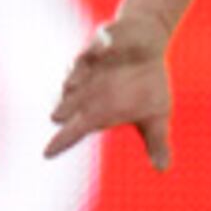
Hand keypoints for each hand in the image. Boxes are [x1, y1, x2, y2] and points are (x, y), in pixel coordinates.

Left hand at [47, 15, 174, 170]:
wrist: (147, 43)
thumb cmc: (147, 82)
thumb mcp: (157, 115)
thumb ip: (156, 141)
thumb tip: (163, 170)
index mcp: (99, 109)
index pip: (77, 127)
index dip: (63, 140)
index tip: (47, 154)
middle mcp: (89, 87)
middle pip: (72, 100)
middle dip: (66, 106)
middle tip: (57, 117)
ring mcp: (94, 63)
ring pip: (80, 71)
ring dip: (76, 76)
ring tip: (71, 85)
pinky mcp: (104, 40)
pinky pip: (101, 42)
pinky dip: (101, 45)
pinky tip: (104, 47)